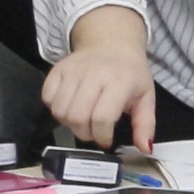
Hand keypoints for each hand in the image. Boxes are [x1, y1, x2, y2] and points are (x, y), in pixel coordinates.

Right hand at [42, 35, 158, 151]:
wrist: (112, 44)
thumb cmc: (131, 74)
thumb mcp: (146, 98)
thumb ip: (145, 125)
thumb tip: (145, 149)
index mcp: (119, 82)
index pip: (102, 118)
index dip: (102, 135)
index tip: (106, 140)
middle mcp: (94, 74)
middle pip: (77, 117)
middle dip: (85, 133)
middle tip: (94, 132)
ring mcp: (72, 71)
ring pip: (60, 111)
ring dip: (69, 123)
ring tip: (83, 120)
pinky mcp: (56, 69)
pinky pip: (47, 98)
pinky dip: (56, 109)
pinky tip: (71, 106)